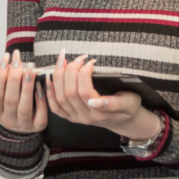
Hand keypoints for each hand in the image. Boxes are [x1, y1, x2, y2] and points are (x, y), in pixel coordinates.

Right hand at [0, 50, 47, 133]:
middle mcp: (8, 120)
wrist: (18, 125)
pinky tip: (40, 85)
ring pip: (25, 106)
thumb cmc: (4, 106)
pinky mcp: (37, 126)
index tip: (5, 58)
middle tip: (18, 59)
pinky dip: (41, 100)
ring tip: (30, 68)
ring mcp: (23, 124)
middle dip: (14, 77)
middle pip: (10, 99)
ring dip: (27, 86)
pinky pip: (40, 115)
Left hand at [46, 50, 160, 140]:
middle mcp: (85, 117)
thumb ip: (114, 103)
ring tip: (64, 60)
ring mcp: (76, 118)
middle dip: (71, 71)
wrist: (123, 120)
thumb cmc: (128, 107)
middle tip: (78, 57)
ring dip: (59, 76)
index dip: (83, 74)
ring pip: (60, 97)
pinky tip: (49, 77)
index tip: (90, 61)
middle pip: (70, 93)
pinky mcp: (69, 117)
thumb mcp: (129, 103)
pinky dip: (49, 91)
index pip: (85, 92)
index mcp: (100, 114)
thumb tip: (96, 101)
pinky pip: (54, 106)